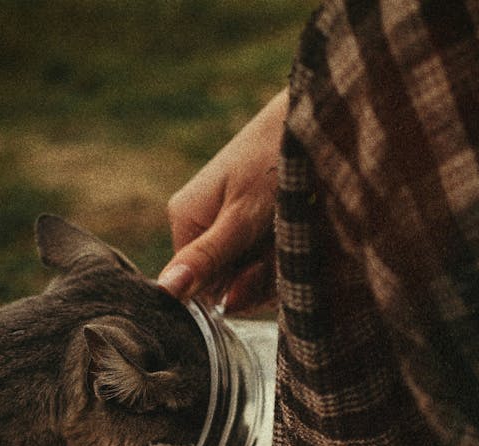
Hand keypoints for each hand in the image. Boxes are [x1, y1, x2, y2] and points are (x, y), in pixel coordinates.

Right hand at [157, 88, 286, 313]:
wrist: (313, 121)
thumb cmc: (273, 163)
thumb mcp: (240, 220)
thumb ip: (207, 258)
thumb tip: (165, 289)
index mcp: (185, 220)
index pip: (198, 288)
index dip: (234, 290)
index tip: (261, 270)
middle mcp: (201, 224)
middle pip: (227, 283)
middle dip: (259, 275)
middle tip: (280, 244)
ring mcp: (227, 223)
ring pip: (250, 273)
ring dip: (277, 264)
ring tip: (289, 230)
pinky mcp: (251, 221)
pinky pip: (265, 257)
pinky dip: (285, 252)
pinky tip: (294, 230)